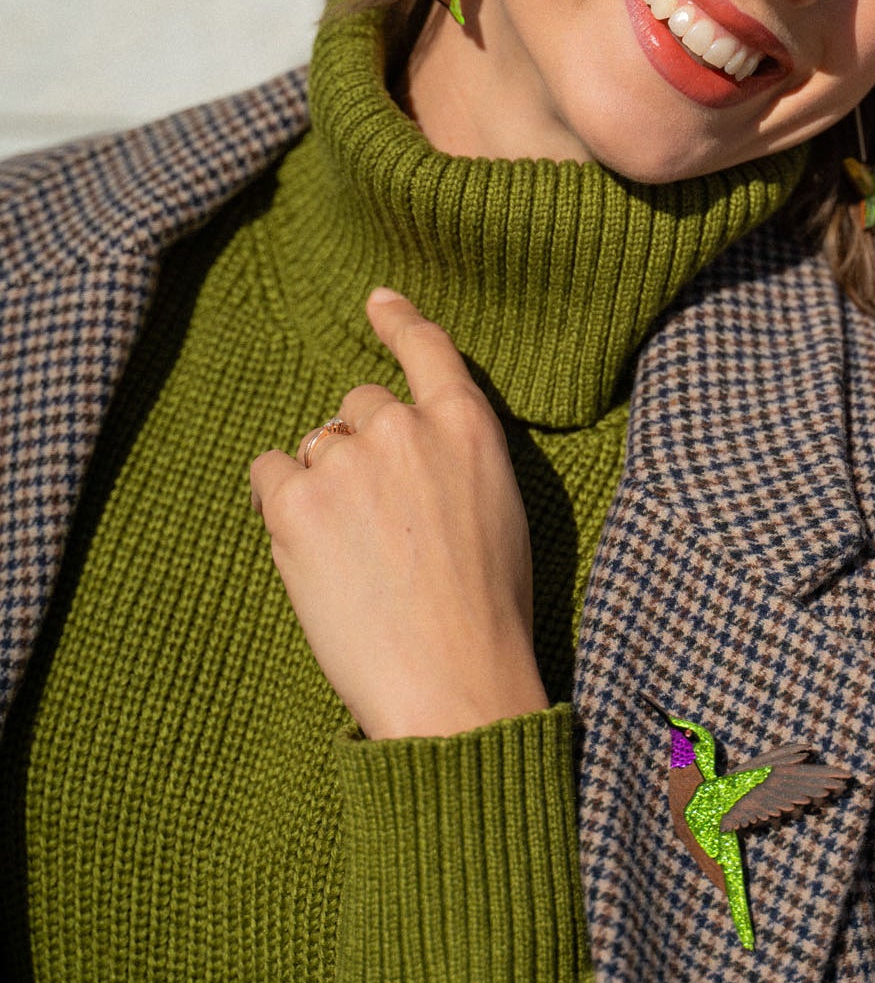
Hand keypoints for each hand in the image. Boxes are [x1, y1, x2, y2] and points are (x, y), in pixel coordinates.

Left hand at [249, 287, 545, 739]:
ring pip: (314, 447)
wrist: (453, 683)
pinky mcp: (295, 503)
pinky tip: (308, 550)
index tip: (377, 299)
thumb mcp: (499, 512)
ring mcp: (347, 461)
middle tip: (377, 523)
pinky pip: (267, 475)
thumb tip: (402, 450)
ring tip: (352, 556)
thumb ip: (453, 459)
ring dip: (323, 484)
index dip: (398, 319)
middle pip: (360, 407)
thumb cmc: (487, 614)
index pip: (428, 348)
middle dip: (360, 450)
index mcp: (469, 426)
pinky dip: (278, 504)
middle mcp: (406, 427)